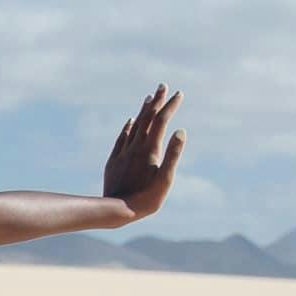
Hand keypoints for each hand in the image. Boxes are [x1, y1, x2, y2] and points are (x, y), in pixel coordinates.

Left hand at [100, 85, 184, 221]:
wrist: (116, 209)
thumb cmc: (145, 199)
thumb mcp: (165, 179)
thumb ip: (173, 154)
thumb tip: (181, 130)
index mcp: (150, 149)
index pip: (161, 121)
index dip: (170, 106)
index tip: (179, 93)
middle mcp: (135, 146)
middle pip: (147, 118)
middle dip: (156, 101)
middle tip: (162, 86)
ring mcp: (123, 152)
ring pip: (134, 125)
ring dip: (142, 111)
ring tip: (149, 98)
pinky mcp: (114, 160)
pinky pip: (122, 137)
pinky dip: (128, 126)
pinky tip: (131, 121)